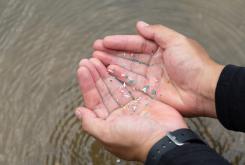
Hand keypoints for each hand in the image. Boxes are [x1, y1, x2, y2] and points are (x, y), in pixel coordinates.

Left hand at [76, 58, 186, 161]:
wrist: (165, 141)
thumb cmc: (136, 140)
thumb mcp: (108, 134)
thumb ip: (90, 123)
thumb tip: (78, 112)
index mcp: (108, 122)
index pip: (93, 100)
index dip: (87, 84)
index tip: (82, 69)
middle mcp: (118, 114)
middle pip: (103, 91)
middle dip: (95, 75)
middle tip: (88, 60)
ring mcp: (132, 106)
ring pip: (115, 86)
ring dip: (106, 73)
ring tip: (98, 59)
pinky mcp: (144, 100)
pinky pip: (131, 85)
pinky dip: (123, 75)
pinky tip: (114, 65)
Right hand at [92, 21, 223, 116]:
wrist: (204, 90)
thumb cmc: (193, 64)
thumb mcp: (176, 41)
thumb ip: (157, 33)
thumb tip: (140, 25)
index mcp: (161, 49)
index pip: (136, 43)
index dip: (120, 41)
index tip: (104, 41)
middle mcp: (154, 62)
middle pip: (129, 56)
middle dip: (112, 52)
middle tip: (95, 50)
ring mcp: (151, 77)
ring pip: (128, 68)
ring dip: (112, 63)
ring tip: (96, 59)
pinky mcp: (150, 91)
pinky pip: (132, 82)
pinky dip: (120, 77)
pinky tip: (108, 70)